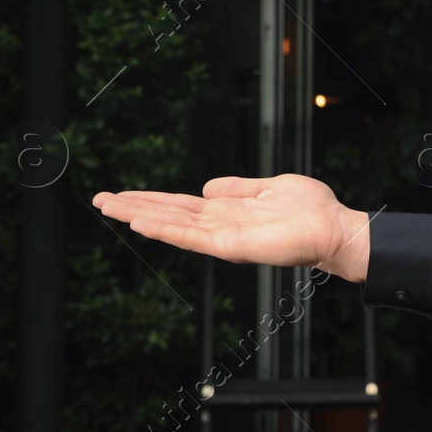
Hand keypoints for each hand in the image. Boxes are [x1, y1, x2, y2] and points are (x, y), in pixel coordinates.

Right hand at [91, 174, 370, 282]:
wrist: (334, 228)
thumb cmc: (310, 210)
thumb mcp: (267, 188)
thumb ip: (237, 189)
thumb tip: (207, 185)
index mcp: (225, 212)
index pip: (179, 205)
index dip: (149, 199)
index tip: (120, 194)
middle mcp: (219, 226)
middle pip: (167, 215)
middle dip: (132, 207)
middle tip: (97, 200)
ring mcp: (222, 237)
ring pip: (172, 224)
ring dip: (139, 215)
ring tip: (108, 207)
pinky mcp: (232, 246)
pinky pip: (192, 236)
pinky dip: (166, 229)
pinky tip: (143, 222)